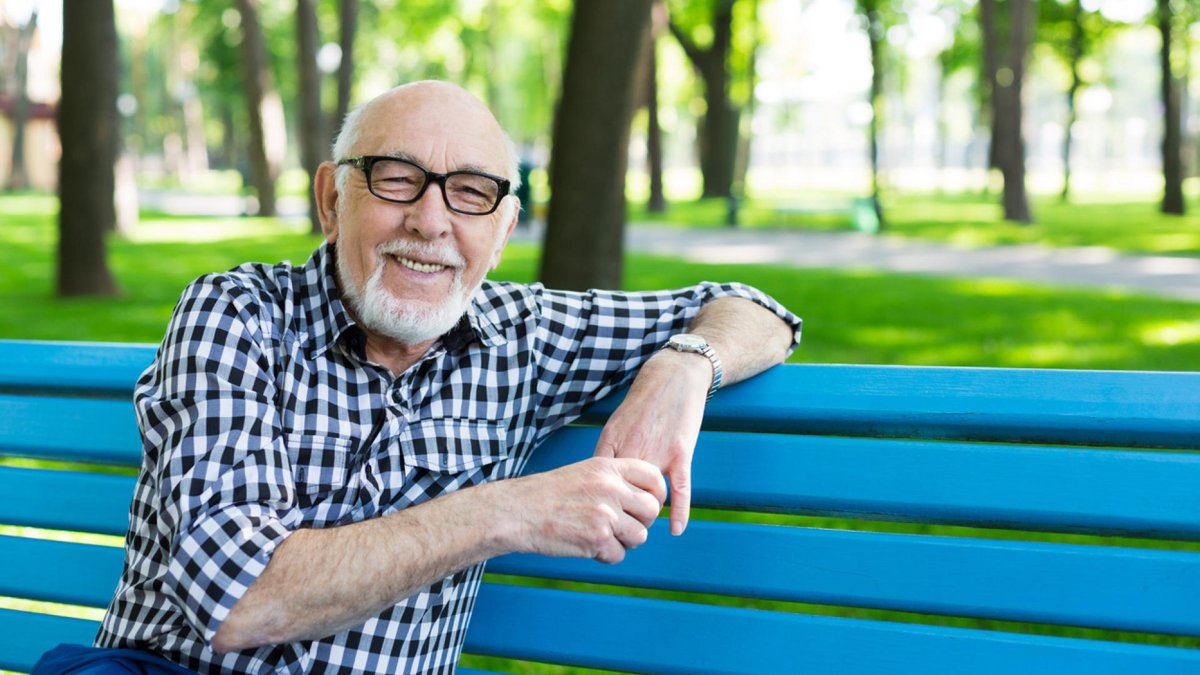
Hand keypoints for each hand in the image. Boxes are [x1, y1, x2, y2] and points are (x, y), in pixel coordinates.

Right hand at [503, 457, 666, 563]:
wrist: (519, 511)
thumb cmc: (550, 494)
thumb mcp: (585, 473)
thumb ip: (615, 482)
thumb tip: (647, 502)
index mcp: (608, 468)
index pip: (653, 478)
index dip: (656, 495)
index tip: (646, 506)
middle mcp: (610, 488)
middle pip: (651, 511)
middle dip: (641, 522)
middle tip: (622, 526)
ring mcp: (605, 514)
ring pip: (639, 536)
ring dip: (623, 542)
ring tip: (601, 536)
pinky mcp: (597, 539)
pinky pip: (618, 554)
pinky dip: (606, 555)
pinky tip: (588, 546)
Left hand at [593, 349, 708, 535]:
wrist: (673, 376)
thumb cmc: (643, 403)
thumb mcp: (616, 425)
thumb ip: (608, 454)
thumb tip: (599, 483)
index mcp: (611, 442)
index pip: (598, 484)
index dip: (595, 505)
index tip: (592, 522)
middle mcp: (632, 449)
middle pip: (621, 494)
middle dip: (617, 515)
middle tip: (616, 534)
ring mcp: (657, 452)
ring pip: (648, 494)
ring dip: (644, 515)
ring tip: (640, 528)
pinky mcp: (680, 452)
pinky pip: (680, 488)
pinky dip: (679, 510)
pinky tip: (676, 529)